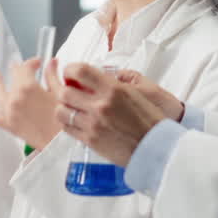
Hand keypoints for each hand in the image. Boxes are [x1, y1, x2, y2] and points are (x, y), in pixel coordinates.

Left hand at [0, 57, 61, 149]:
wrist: (64, 143)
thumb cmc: (66, 120)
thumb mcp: (61, 93)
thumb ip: (53, 75)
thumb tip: (51, 62)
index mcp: (28, 87)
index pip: (25, 67)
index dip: (32, 62)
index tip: (38, 63)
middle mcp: (15, 98)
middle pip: (12, 78)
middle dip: (18, 70)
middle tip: (22, 68)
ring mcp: (9, 112)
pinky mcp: (9, 125)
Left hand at [55, 62, 171, 165]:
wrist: (156, 147)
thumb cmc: (150, 120)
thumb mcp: (137, 91)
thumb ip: (114, 81)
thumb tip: (97, 75)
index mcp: (114, 90)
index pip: (80, 71)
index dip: (70, 69)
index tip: (70, 71)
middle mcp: (101, 106)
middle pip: (64, 91)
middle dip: (61, 86)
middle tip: (66, 86)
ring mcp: (93, 124)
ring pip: (61, 111)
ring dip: (62, 105)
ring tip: (69, 104)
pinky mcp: (90, 140)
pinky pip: (67, 128)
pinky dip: (67, 121)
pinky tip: (73, 118)